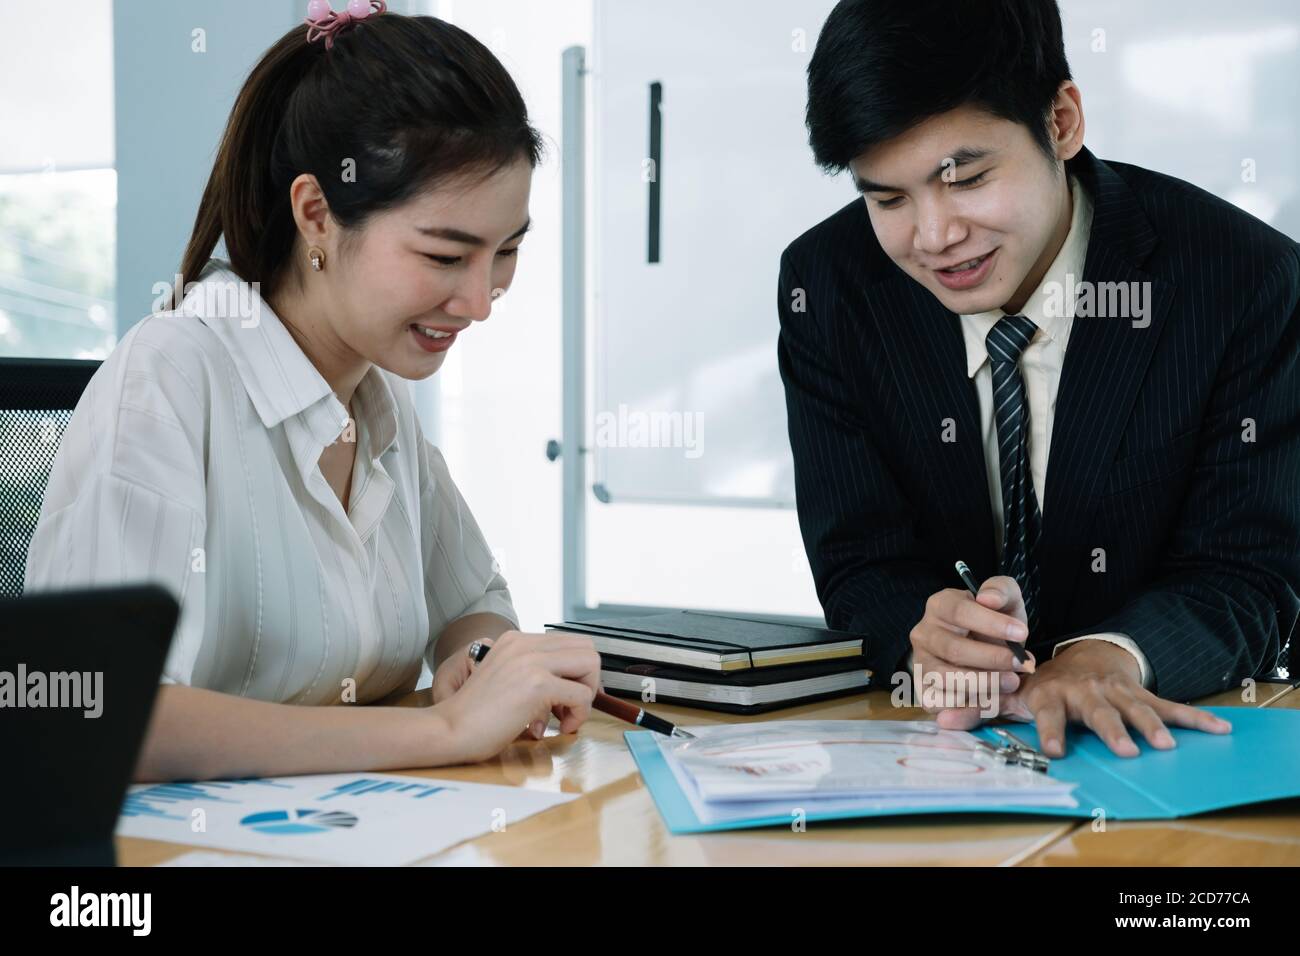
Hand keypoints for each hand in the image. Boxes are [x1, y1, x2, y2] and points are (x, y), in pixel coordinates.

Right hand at [433, 630, 601, 762]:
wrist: (449, 729)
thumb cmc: (475, 716)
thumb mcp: (505, 680)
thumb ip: (532, 673)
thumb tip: (569, 687)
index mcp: (516, 640)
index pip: (570, 643)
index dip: (579, 672)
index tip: (572, 698)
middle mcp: (525, 644)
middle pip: (587, 648)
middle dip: (589, 681)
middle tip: (572, 707)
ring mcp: (532, 661)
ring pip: (591, 664)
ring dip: (586, 696)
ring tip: (565, 718)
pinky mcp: (537, 684)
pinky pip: (582, 695)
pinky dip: (579, 715)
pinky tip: (561, 728)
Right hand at [910, 575, 1034, 708]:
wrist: (985, 651)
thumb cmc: (993, 625)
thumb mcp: (1005, 600)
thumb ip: (1000, 590)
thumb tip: (987, 599)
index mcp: (939, 606)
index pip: (959, 612)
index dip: (991, 623)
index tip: (1022, 633)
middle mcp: (924, 634)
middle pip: (954, 649)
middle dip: (993, 659)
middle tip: (1022, 664)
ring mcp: (921, 663)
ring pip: (945, 678)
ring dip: (983, 685)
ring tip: (1011, 682)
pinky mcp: (924, 691)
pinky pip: (938, 703)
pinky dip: (965, 707)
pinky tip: (991, 702)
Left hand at [939, 638, 1232, 756]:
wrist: (1083, 657)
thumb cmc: (1043, 682)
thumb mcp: (1012, 694)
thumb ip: (980, 709)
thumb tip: (942, 720)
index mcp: (1052, 694)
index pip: (1050, 712)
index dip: (1053, 730)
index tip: (1058, 751)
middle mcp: (1085, 693)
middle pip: (1099, 713)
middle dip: (1112, 730)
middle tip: (1126, 749)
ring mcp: (1115, 694)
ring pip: (1136, 709)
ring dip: (1151, 725)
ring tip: (1164, 744)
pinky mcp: (1139, 695)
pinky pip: (1168, 706)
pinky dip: (1194, 717)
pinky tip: (1218, 729)